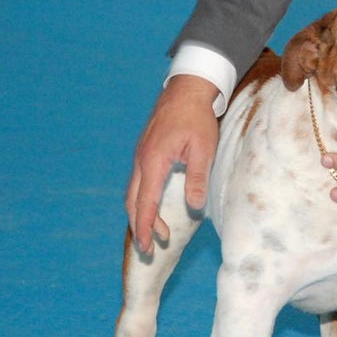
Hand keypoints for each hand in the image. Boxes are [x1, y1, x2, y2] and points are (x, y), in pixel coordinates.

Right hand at [125, 75, 219, 253]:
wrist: (187, 89)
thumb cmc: (197, 117)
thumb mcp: (203, 148)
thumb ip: (197, 177)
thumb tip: (194, 206)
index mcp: (153, 161)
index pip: (144, 202)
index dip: (144, 226)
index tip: (146, 246)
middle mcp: (141, 160)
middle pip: (133, 200)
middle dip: (139, 225)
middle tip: (148, 247)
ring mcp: (141, 154)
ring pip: (133, 191)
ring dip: (140, 212)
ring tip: (153, 231)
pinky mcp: (145, 150)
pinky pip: (138, 180)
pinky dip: (141, 198)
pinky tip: (152, 204)